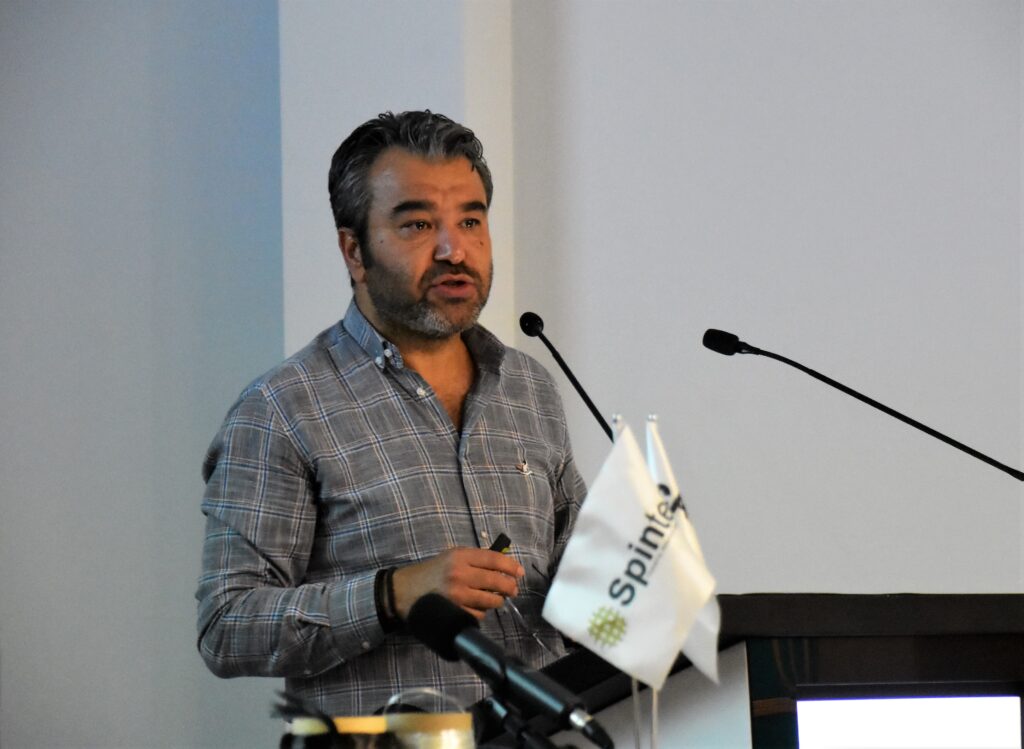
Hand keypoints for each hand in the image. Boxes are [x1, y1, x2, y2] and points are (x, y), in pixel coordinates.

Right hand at [391, 547, 524, 620]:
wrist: (403, 591)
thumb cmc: (431, 573)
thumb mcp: (450, 557)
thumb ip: (474, 560)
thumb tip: (502, 566)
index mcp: (459, 556)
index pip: (493, 559)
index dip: (510, 566)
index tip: (519, 572)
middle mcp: (459, 574)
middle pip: (496, 580)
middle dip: (509, 586)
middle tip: (513, 589)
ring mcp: (457, 595)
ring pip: (491, 600)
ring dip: (497, 601)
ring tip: (496, 599)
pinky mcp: (455, 612)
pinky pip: (479, 615)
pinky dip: (482, 613)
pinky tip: (478, 609)